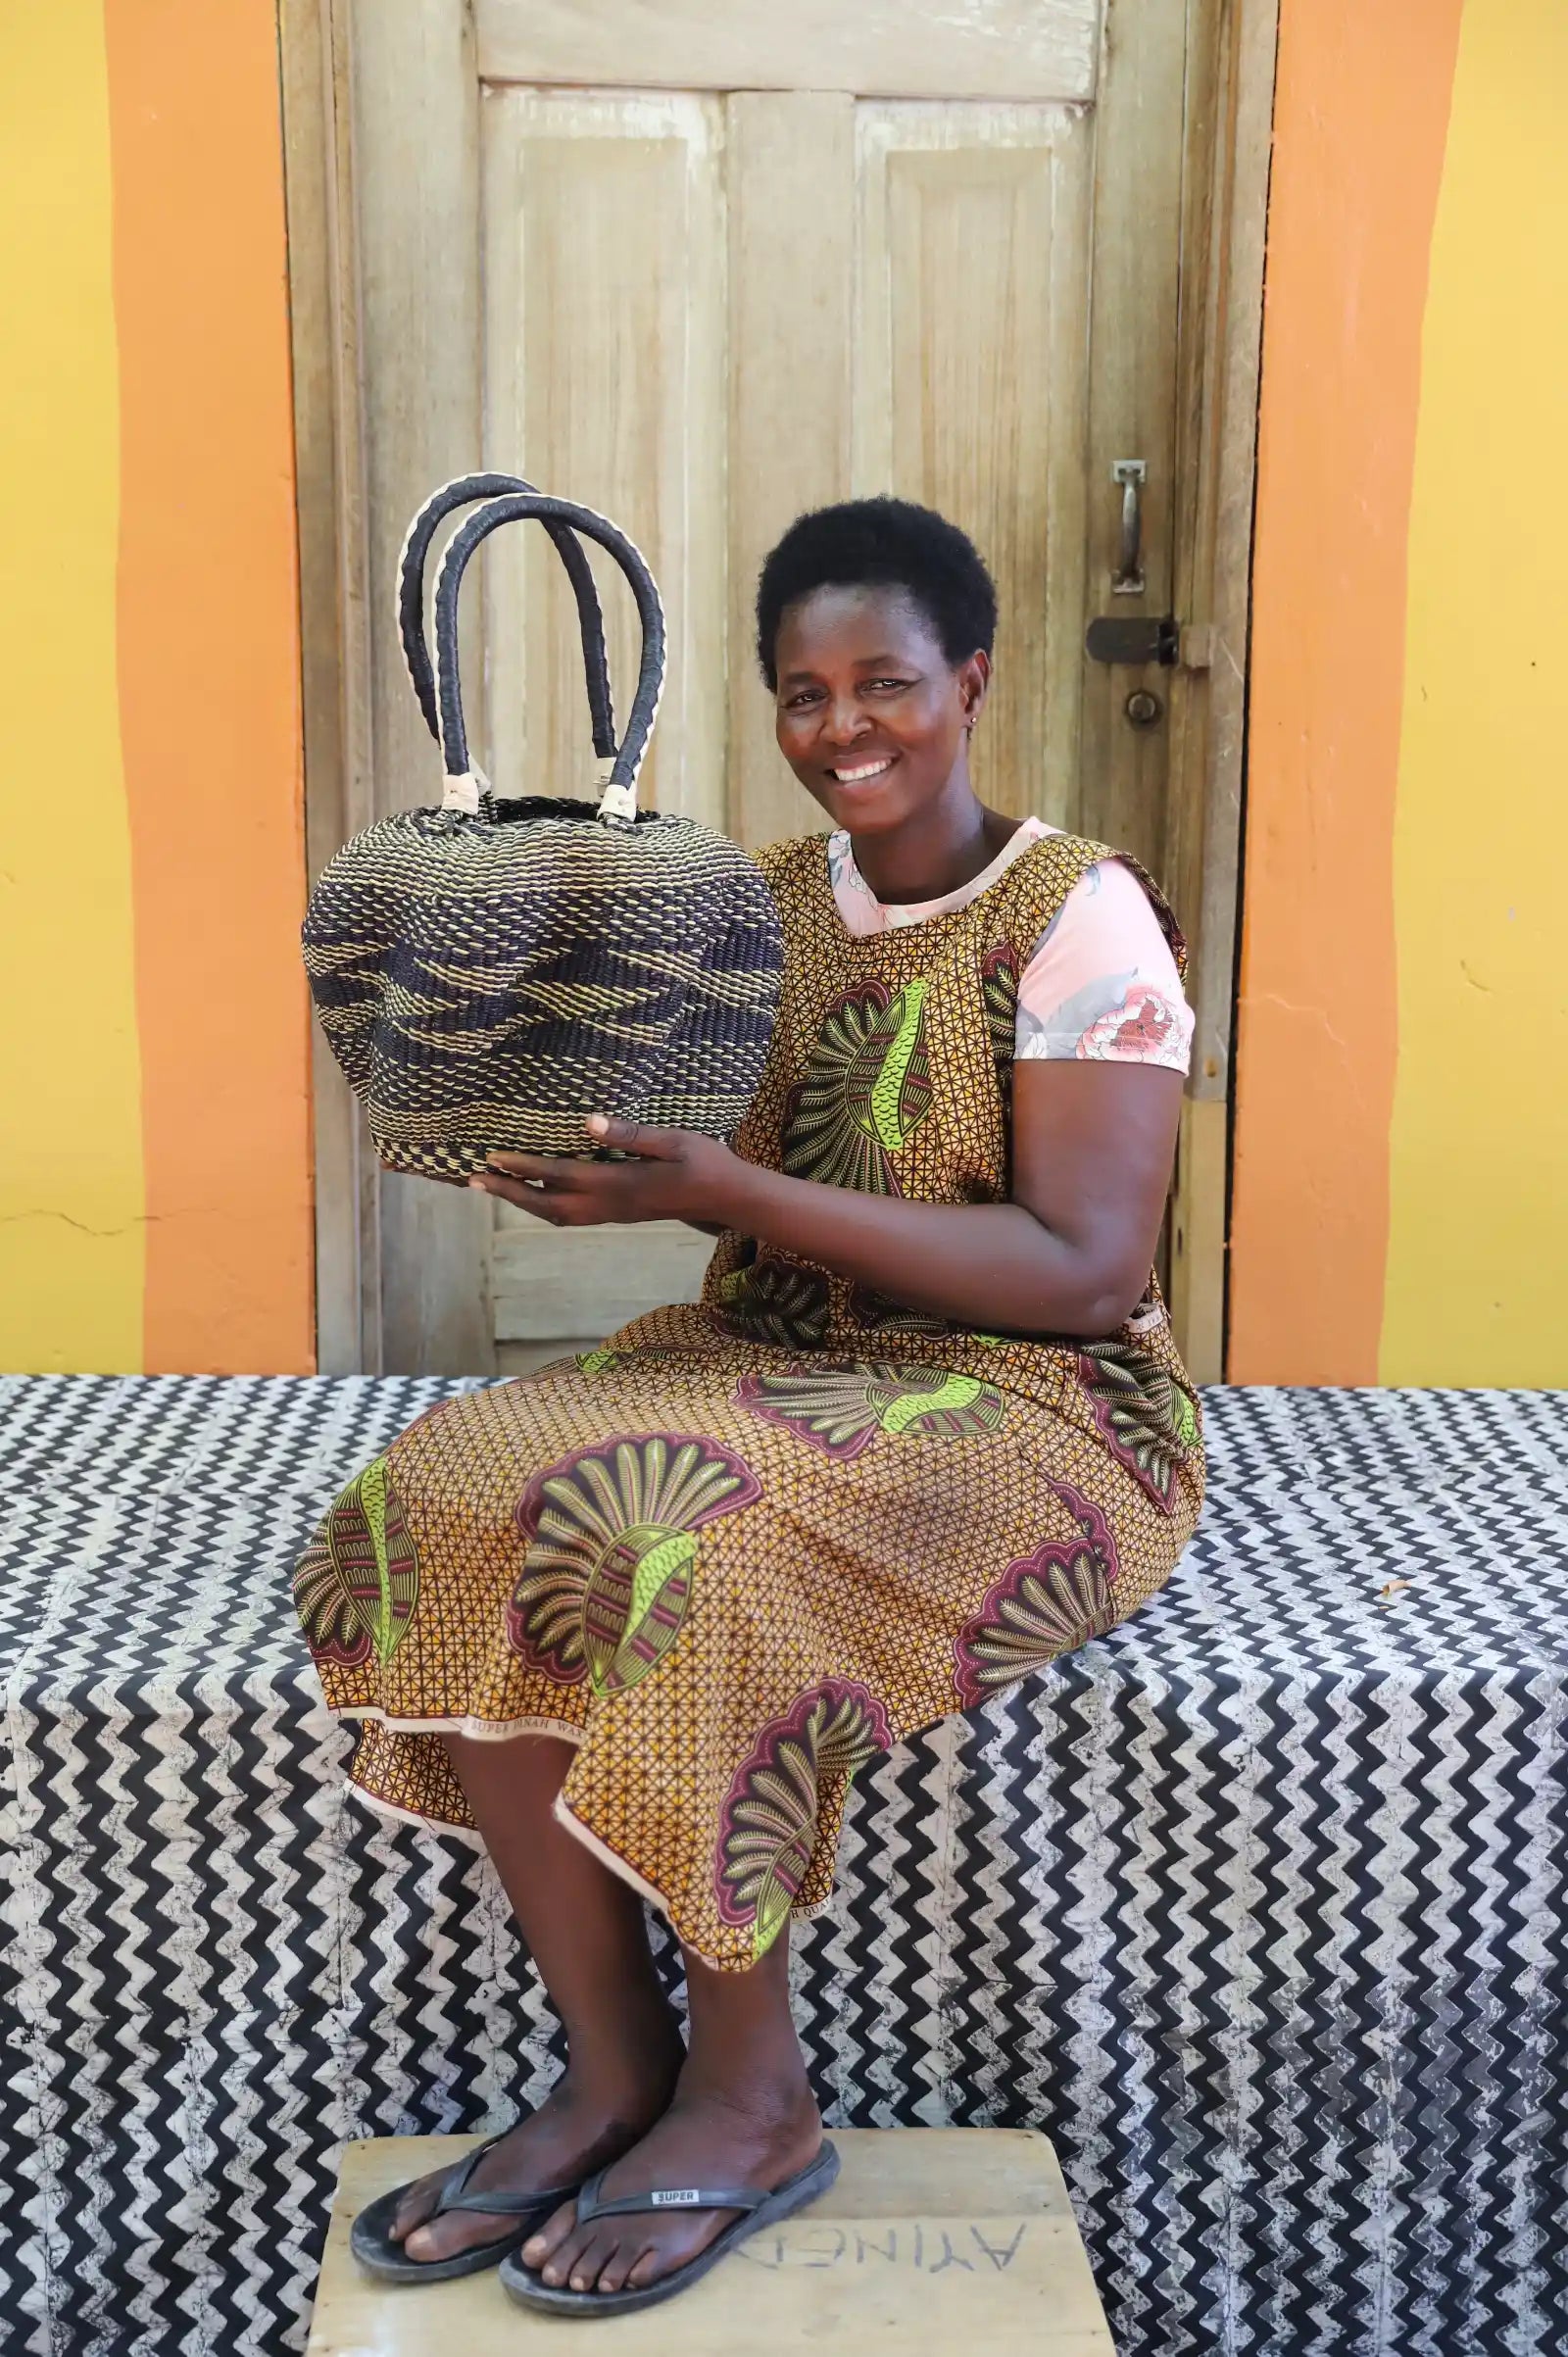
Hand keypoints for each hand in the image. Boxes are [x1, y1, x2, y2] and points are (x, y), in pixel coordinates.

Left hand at [470, 1114, 739, 1228]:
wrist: (730, 1199)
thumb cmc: (708, 1163)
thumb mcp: (676, 1141)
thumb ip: (632, 1133)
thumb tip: (588, 1122)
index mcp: (622, 1183)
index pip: (561, 1175)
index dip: (525, 1166)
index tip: (493, 1157)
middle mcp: (612, 1205)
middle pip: (548, 1205)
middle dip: (509, 1192)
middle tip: (473, 1179)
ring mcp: (615, 1213)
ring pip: (557, 1215)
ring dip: (523, 1201)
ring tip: (494, 1187)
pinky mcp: (620, 1214)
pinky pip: (572, 1215)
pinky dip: (545, 1205)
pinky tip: (536, 1193)